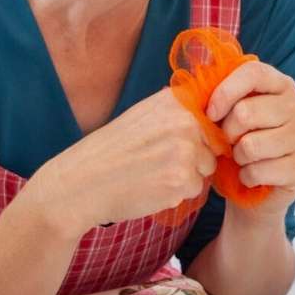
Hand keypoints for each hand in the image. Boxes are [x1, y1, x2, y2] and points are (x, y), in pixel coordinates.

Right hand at [29, 90, 216, 232]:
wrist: (81, 183)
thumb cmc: (110, 151)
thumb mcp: (141, 114)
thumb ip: (174, 109)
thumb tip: (206, 105)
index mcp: (176, 100)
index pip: (212, 120)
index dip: (198, 137)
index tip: (171, 145)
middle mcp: (185, 121)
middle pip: (213, 146)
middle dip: (194, 158)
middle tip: (156, 162)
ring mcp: (185, 151)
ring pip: (205, 170)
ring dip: (186, 177)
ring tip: (152, 174)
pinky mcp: (182, 180)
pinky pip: (194, 190)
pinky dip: (176, 194)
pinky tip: (151, 188)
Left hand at [206, 60, 294, 221]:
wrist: (257, 191)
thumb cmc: (238, 146)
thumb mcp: (227, 116)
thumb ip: (218, 99)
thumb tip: (195, 92)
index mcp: (281, 85)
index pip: (253, 74)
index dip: (226, 92)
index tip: (210, 113)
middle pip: (246, 112)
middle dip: (227, 133)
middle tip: (229, 142)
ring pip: (251, 145)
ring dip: (237, 157)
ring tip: (242, 159)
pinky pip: (260, 171)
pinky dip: (247, 177)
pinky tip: (252, 176)